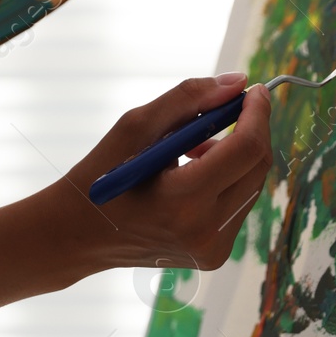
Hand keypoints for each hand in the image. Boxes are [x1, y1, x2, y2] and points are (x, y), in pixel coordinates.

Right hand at [34, 75, 273, 272]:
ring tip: (194, 148)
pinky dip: (226, 181)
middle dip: (252, 130)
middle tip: (232, 107)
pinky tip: (194, 174)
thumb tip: (237, 82)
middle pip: (257, 167)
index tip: (253, 90)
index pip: (245, 149)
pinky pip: (238, 205)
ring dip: (236, 156)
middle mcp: (205, 231)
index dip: (257, 114)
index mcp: (183, 199)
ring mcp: (212, 249)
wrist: (78, 235)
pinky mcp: (214, 255)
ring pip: (251, 186)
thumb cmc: (101, 175)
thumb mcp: (135, 127)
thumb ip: (187, 99)